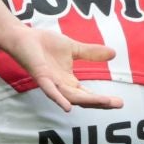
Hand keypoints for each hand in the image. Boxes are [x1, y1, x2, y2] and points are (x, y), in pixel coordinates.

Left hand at [2, 24, 123, 111]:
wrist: (24, 37)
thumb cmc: (45, 44)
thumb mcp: (74, 48)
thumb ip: (92, 53)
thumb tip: (114, 53)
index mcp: (69, 81)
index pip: (89, 95)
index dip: (103, 99)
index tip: (120, 102)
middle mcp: (61, 86)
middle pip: (83, 99)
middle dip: (100, 102)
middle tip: (118, 104)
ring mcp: (51, 83)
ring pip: (71, 97)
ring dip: (88, 101)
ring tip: (104, 102)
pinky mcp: (41, 76)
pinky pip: (50, 91)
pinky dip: (58, 99)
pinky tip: (68, 107)